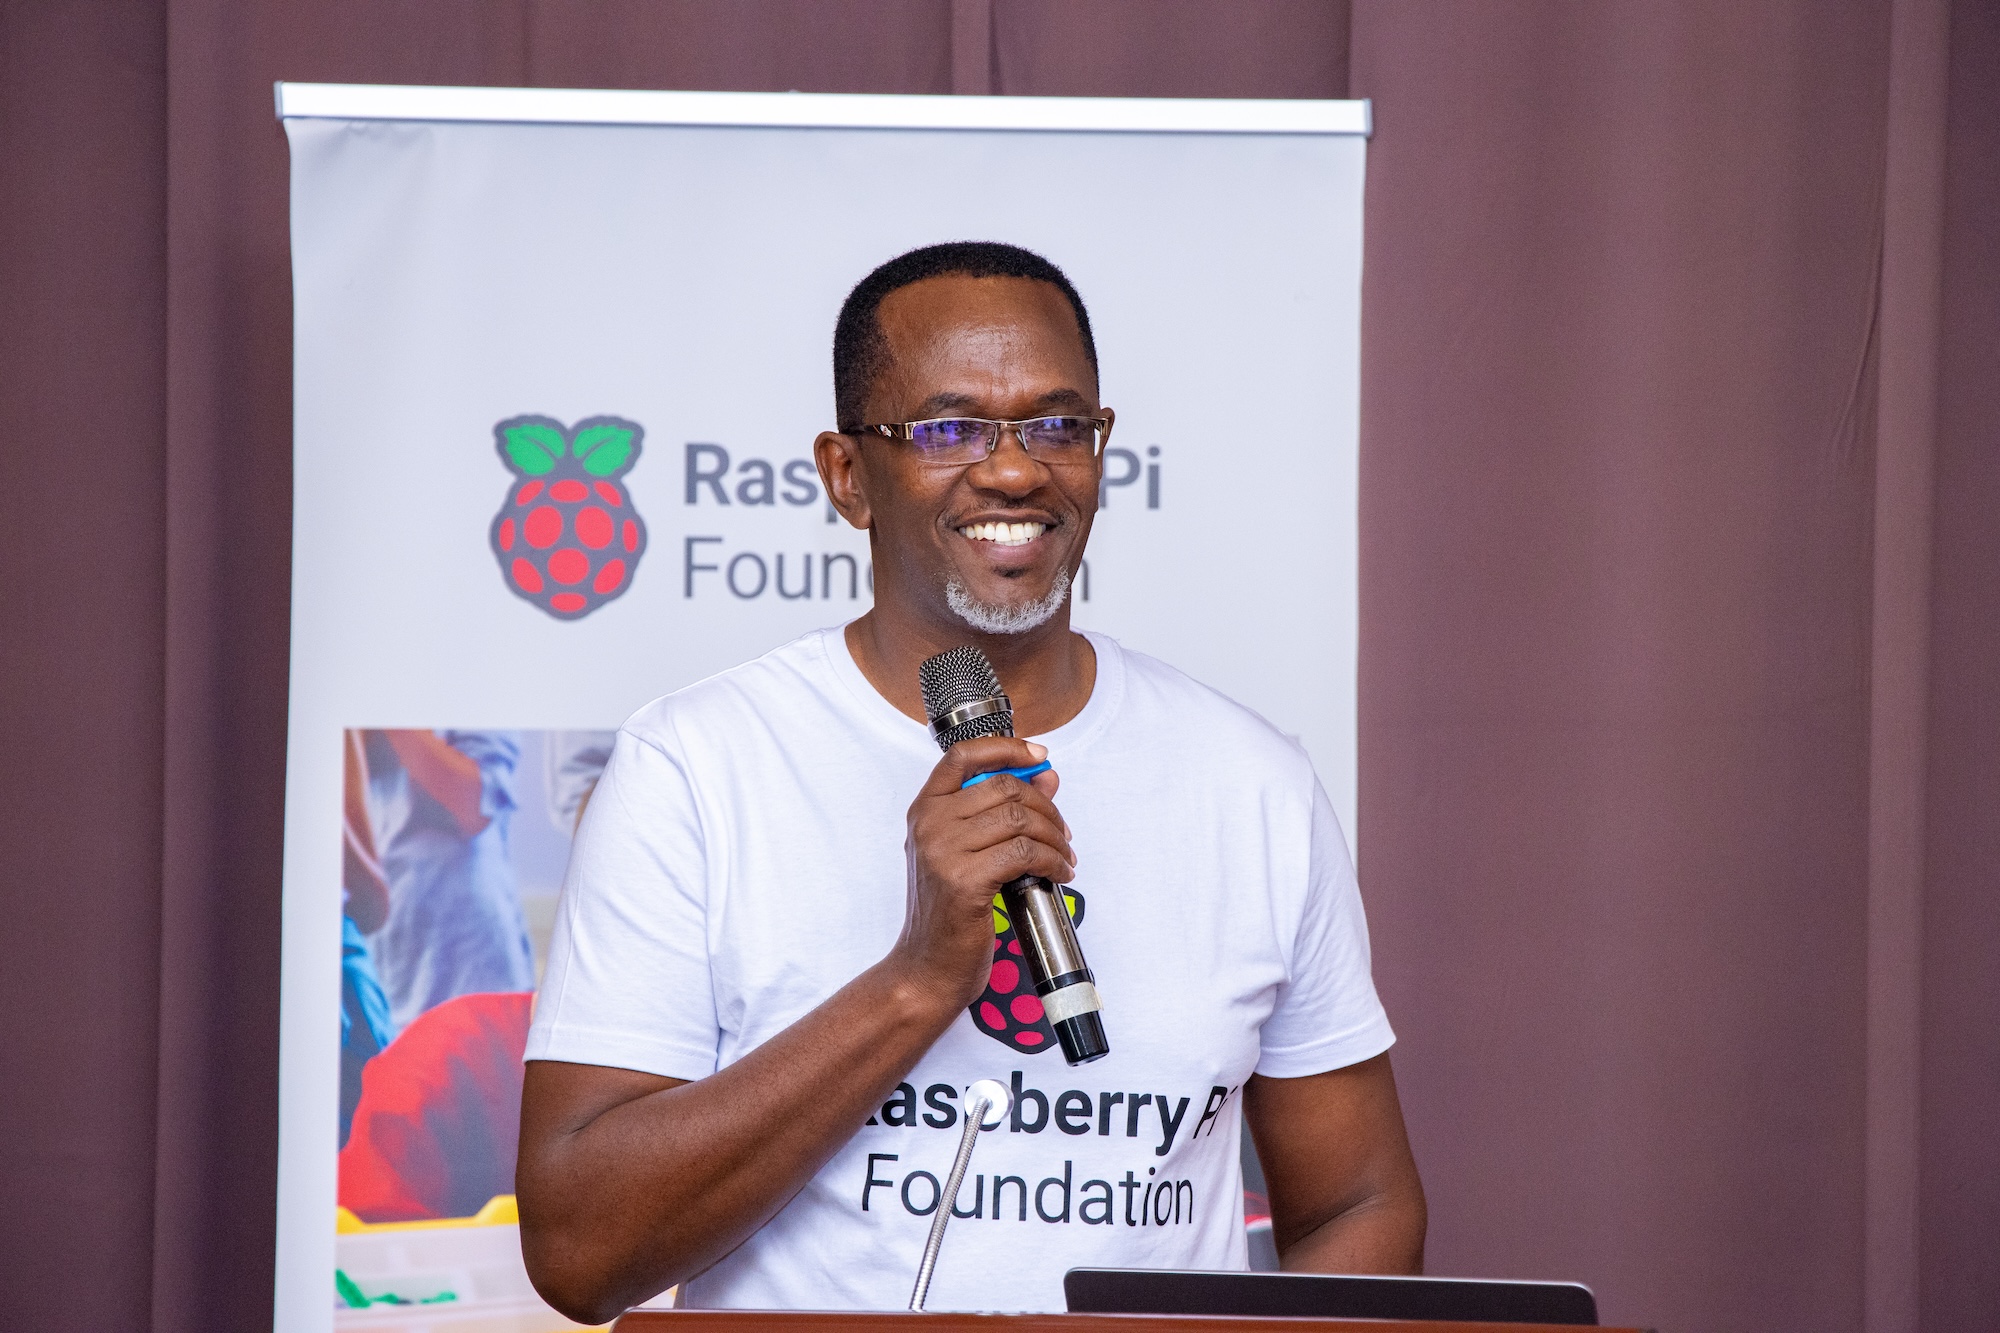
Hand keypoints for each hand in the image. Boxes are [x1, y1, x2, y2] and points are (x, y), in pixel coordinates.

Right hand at [893, 736, 1075, 1011]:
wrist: (925, 969)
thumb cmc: (948, 914)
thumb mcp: (968, 854)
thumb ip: (1001, 812)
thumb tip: (1047, 776)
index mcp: (924, 810)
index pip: (964, 755)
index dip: (1007, 748)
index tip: (1040, 756)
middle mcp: (929, 823)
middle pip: (1004, 787)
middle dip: (1046, 807)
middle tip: (1063, 832)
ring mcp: (943, 850)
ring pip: (1020, 819)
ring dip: (1055, 837)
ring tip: (1064, 857)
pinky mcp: (964, 880)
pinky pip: (1025, 853)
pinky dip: (1052, 861)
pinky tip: (1059, 873)